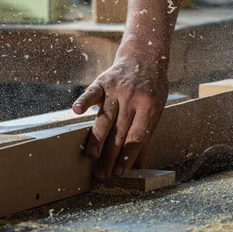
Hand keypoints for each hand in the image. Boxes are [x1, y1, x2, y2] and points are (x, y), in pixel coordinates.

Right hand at [72, 54, 167, 180]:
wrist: (145, 56)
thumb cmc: (151, 89)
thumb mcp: (156, 110)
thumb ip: (145, 136)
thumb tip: (140, 166)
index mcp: (149, 108)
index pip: (137, 137)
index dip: (127, 156)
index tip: (119, 172)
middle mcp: (133, 99)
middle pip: (120, 132)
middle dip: (110, 155)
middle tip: (102, 175)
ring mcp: (117, 90)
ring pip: (105, 118)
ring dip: (98, 139)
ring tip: (92, 157)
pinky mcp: (103, 82)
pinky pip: (91, 93)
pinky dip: (83, 102)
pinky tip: (76, 112)